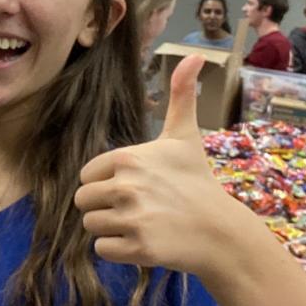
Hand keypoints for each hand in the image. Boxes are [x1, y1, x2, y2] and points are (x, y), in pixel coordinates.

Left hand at [74, 55, 254, 278]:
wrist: (221, 231)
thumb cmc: (198, 181)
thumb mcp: (185, 136)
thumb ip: (181, 94)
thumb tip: (195, 56)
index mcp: (127, 158)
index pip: (87, 175)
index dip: (106, 183)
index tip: (136, 186)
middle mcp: (126, 186)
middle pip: (83, 201)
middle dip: (104, 207)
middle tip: (137, 208)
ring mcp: (131, 218)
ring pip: (91, 225)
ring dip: (110, 229)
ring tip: (142, 224)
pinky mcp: (137, 247)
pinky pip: (101, 250)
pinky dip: (117, 250)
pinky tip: (142, 242)